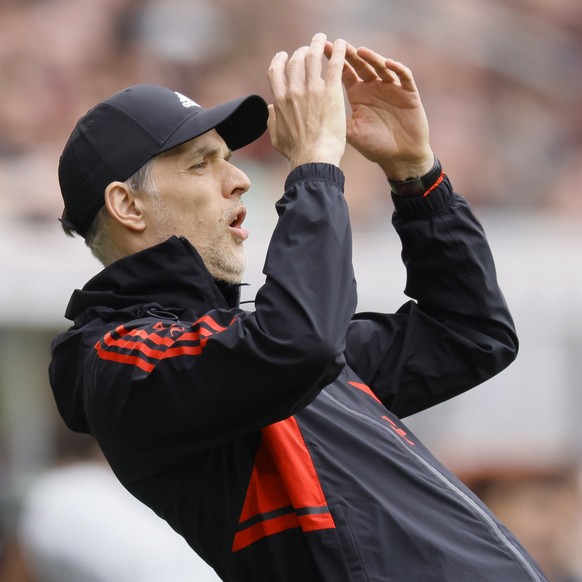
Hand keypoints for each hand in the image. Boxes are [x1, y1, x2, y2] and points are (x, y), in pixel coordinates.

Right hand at [267, 33, 346, 168]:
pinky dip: (338, 52)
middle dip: (302, 51)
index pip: (276, 71)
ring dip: (318, 44)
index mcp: (280, 100)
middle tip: (309, 48)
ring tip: (323, 39)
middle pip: (296, 60)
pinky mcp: (331, 92)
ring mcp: (313, 90)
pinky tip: (342, 45)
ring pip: (313, 57)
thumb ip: (272, 120)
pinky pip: (334, 64)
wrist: (314, 159)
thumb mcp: (276, 138)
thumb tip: (270, 108)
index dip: (280, 60)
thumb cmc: (297, 153)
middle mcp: (294, 91)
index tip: (285, 56)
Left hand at [325, 41, 433, 179]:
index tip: (323, 49)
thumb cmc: (375, 147)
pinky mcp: (408, 93)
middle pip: (362, 65)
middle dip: (351, 54)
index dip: (336, 60)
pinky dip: (397, 69)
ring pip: (381, 67)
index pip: (345, 72)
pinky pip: (404, 77)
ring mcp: (391, 89)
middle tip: (339, 44)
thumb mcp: (351, 132)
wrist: (399, 158)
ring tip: (361, 52)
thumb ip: (337, 118)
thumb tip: (313, 110)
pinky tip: (389, 64)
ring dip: (372, 58)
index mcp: (358, 94)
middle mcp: (373, 87)